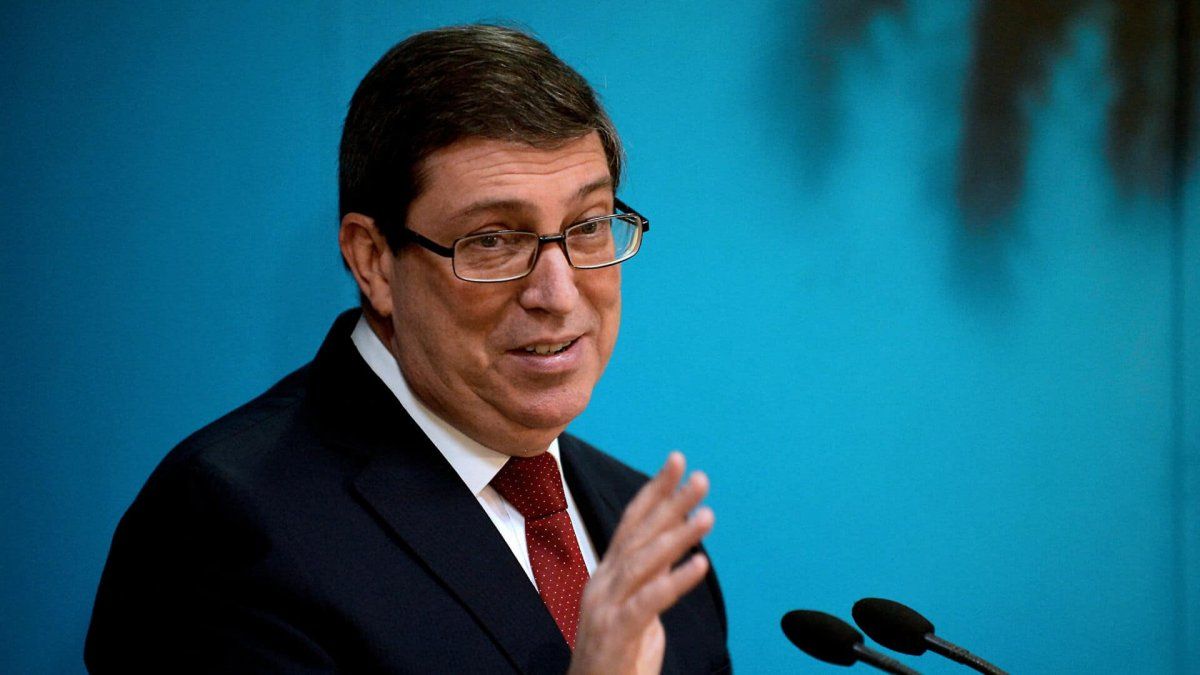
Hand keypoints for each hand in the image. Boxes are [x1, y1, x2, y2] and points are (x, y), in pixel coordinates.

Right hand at [568, 452, 713, 674]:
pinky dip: (675, 581)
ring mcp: (606, 608)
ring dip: (677, 536)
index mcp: (607, 575)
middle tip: (701, 477)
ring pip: (643, 562)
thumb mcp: (637, 611)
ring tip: (708, 515)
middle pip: (638, 534)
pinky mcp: (616, 633)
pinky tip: (700, 565)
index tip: (677, 462)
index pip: (631, 523)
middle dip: (670, 502)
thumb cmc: (618, 658)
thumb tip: (676, 552)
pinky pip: (649, 602)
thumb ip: (651, 580)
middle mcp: (602, 584)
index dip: (654, 491)